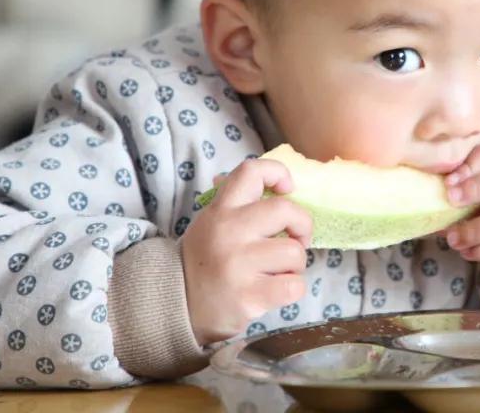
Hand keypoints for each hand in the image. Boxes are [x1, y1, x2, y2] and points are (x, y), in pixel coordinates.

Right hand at [180, 159, 311, 345]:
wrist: (177, 307)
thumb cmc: (204, 261)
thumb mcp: (210, 223)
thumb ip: (236, 203)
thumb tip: (269, 179)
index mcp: (220, 210)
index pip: (251, 171)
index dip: (277, 172)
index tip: (286, 189)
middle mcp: (228, 232)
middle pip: (286, 210)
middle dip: (302, 225)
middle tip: (296, 239)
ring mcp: (238, 264)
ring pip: (295, 252)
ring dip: (296, 264)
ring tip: (279, 271)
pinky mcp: (249, 295)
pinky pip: (294, 286)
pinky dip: (293, 288)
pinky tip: (276, 290)